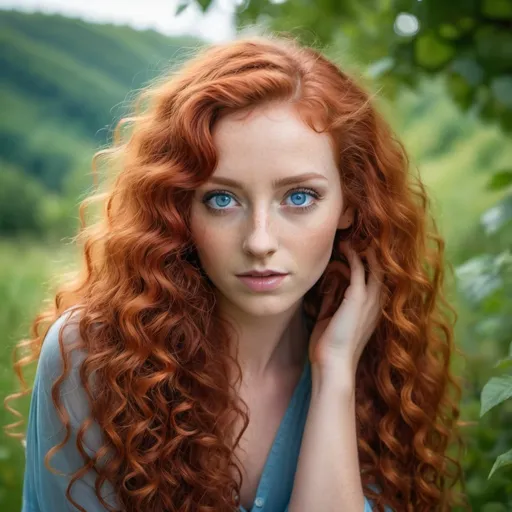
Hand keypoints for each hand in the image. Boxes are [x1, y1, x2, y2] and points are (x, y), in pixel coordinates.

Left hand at [308, 240, 384, 382]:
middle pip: (382, 271)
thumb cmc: (329, 347)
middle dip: (373, 254)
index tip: (358, 250)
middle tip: (359, 238)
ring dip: (364, 251)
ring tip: (352, 238)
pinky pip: (360, 270)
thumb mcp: (331, 320)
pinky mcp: (358, 298)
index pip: (377, 281)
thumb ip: (332, 304)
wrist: (333, 365)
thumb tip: (328, 290)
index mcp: (371, 311)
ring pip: (375, 267)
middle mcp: (376, 304)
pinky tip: (345, 247)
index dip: (371, 264)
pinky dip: (353, 256)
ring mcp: (370, 301)